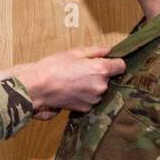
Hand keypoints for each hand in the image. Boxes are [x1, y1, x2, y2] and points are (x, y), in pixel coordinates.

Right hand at [0, 45, 123, 114]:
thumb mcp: (74, 52)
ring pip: (100, 90)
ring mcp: (93, 99)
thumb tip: (108, 50)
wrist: (37, 88)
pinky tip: (72, 90)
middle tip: (83, 70)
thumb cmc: (53, 67)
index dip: (114, 63)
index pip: (121, 66)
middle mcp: (101, 86)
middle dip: (101, 74)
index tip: (106, 62)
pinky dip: (85, 95)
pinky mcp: (85, 108)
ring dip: (93, 86)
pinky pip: (91, 99)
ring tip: (75, 80)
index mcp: (101, 69)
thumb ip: (95, 51)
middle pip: (110, 79)